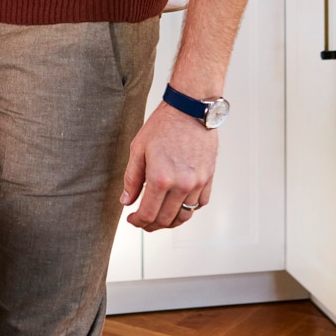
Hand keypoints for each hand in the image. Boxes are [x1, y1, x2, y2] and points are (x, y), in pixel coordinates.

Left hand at [120, 102, 216, 230]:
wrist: (190, 110)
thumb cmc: (164, 124)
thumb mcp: (139, 148)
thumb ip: (132, 178)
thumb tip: (126, 200)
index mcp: (161, 178)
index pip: (148, 214)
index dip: (138, 222)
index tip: (132, 220)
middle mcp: (181, 185)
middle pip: (166, 219)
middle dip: (151, 225)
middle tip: (142, 222)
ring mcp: (198, 184)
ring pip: (184, 216)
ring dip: (170, 222)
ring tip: (159, 218)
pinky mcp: (209, 179)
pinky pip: (199, 204)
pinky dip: (188, 210)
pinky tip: (177, 205)